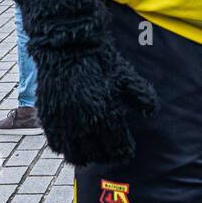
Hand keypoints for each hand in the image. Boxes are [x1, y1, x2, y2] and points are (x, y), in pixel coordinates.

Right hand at [33, 45, 156, 165]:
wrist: (68, 45)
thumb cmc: (99, 59)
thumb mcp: (125, 76)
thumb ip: (141, 97)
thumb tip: (152, 112)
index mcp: (105, 115)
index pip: (117, 148)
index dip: (124, 152)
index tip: (126, 151)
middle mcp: (84, 124)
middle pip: (97, 155)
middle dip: (106, 156)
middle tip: (111, 152)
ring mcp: (64, 123)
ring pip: (75, 156)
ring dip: (86, 157)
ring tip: (92, 154)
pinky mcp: (49, 118)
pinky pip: (56, 145)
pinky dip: (66, 150)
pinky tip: (73, 146)